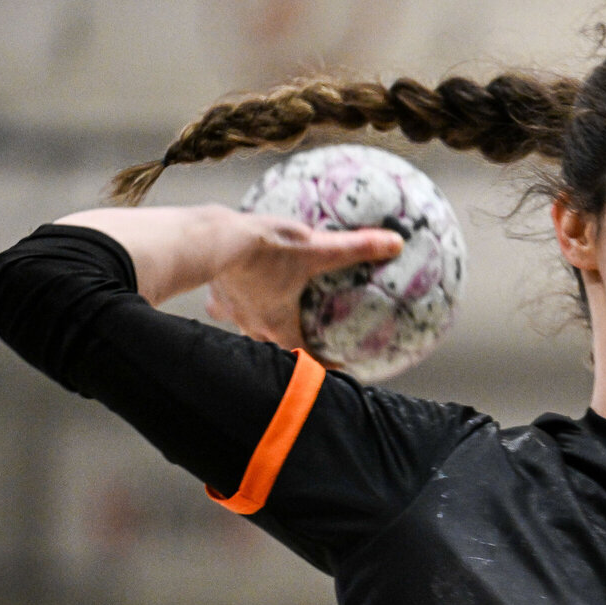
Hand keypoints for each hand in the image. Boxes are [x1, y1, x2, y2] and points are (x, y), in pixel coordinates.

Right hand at [204, 213, 403, 351]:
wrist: (210, 238)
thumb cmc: (263, 248)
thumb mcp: (317, 248)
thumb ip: (356, 248)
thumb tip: (396, 243)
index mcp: (277, 323)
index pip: (302, 356)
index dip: (320, 365)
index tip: (337, 366)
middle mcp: (250, 323)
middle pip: (271, 346)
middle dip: (286, 347)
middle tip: (299, 342)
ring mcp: (229, 309)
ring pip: (245, 326)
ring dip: (257, 324)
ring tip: (265, 315)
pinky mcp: (213, 289)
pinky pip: (224, 301)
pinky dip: (233, 298)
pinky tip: (235, 285)